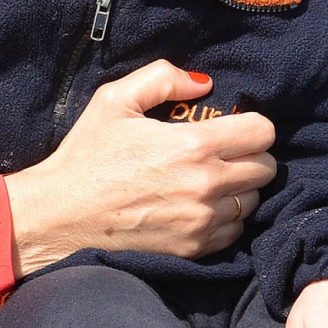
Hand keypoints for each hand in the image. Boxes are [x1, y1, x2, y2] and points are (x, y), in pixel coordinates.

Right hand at [6, 62, 276, 272]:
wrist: (61, 215)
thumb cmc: (87, 154)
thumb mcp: (114, 100)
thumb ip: (162, 78)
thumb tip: (203, 83)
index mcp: (192, 145)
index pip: (262, 133)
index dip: (252, 125)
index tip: (234, 126)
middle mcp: (205, 185)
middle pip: (266, 168)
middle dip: (250, 155)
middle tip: (225, 152)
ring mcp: (202, 221)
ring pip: (254, 200)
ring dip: (240, 188)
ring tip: (212, 180)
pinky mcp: (195, 248)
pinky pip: (235, 230)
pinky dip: (226, 218)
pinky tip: (200, 206)